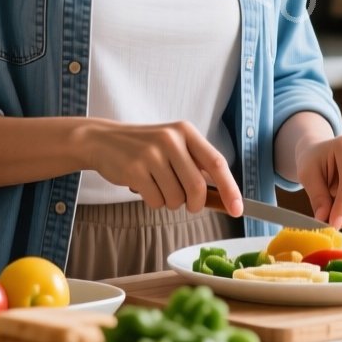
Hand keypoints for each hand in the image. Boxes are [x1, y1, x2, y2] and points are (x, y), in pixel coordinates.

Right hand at [72, 120, 243, 215]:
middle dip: (195, 204)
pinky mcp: (135, 169)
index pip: (217, 163)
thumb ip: (196, 165)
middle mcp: (171, 139)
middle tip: (188, 204)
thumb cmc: (144, 148)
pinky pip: (156, 201)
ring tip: (157, 185)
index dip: (230, 189)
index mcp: (186, 132)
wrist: (102, 140)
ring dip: (169, 201)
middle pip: (198, 187)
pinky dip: (153, 201)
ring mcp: (152, 153)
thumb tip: (224, 196)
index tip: (238, 209)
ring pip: (176, 198)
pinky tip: (143, 186)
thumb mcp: (173, 145)